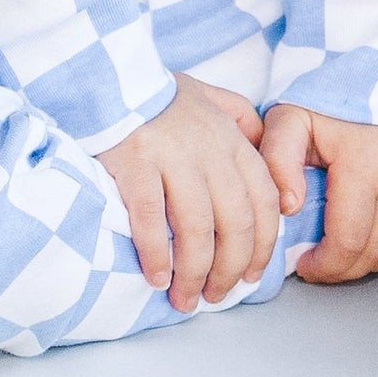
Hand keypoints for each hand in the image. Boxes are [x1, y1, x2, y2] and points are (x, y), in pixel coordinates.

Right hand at [97, 75, 283, 311]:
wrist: (109, 78)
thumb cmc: (161, 98)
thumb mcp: (214, 100)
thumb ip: (243, 126)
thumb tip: (268, 164)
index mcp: (232, 138)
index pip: (263, 200)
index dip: (261, 246)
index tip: (250, 276)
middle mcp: (208, 147)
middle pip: (234, 222)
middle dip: (228, 270)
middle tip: (215, 297)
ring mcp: (170, 155)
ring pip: (196, 228)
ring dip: (194, 273)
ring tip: (185, 298)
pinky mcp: (133, 163)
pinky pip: (149, 218)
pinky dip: (155, 253)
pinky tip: (156, 277)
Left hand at [257, 105, 377, 281]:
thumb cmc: (330, 98)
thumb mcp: (289, 119)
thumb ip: (277, 161)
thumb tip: (288, 207)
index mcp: (364, 165)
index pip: (348, 241)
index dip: (325, 266)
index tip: (306, 265)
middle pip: (376, 250)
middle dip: (344, 269)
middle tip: (322, 265)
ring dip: (373, 260)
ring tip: (347, 252)